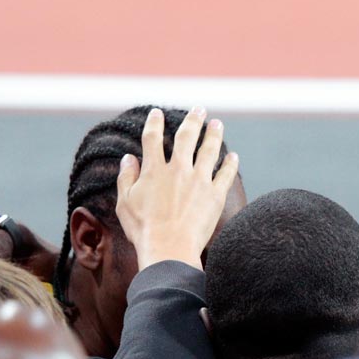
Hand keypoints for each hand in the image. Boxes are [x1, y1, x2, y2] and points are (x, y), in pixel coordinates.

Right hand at [115, 107, 238, 270]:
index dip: (154, 123)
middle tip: (199, 110)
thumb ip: (126, 178)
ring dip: (214, 135)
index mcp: (154, 170)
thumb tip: (129, 158)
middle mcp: (178, 169)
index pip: (153, 138)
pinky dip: (230, 164)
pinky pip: (226, 174)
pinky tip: (233, 156)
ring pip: (209, 150)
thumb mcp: (125, 203)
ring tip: (217, 124)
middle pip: (186, 137)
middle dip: (193, 120)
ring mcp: (199, 181)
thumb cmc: (144, 230)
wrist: (169, 249)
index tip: (157, 113)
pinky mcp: (215, 195)